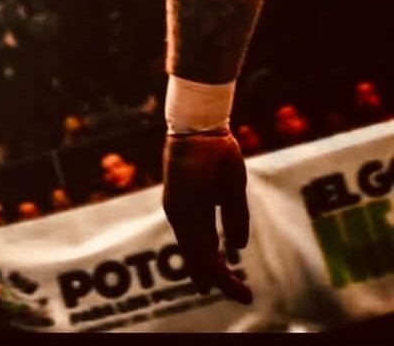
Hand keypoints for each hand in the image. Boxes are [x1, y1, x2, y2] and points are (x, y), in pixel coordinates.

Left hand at [162, 132, 252, 303]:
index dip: (218, 268)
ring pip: (196, 250)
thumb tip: (238, 245)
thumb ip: (234, 216)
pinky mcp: (179, 203)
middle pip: (200, 254)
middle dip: (220, 277)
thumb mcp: (232, 190)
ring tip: (236, 290)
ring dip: (215, 272)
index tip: (236, 287)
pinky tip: (215, 270)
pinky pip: (192, 236)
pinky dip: (204, 255)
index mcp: (193, 210)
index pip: (205, 246)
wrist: (202, 127)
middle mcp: (182, 213)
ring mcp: (179, 209)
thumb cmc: (216, 152)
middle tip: (243, 296)